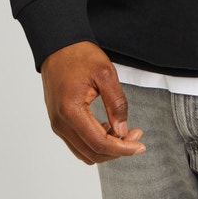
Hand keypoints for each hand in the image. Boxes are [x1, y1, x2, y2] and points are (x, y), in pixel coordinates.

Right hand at [41, 41, 146, 164]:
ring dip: (106, 148)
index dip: (123, 149)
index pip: (99, 143)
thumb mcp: (105, 74)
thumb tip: (123, 131)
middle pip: (92, 153)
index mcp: (70, 110)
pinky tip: (106, 127)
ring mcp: (57, 124)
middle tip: (135, 135)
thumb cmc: (80, 55)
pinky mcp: (58, 121)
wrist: (58, 45)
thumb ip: (116, 104)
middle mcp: (60, 123)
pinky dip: (94, 142)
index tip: (140, 145)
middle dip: (117, 149)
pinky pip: (77, 143)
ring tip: (123, 131)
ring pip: (85, 152)